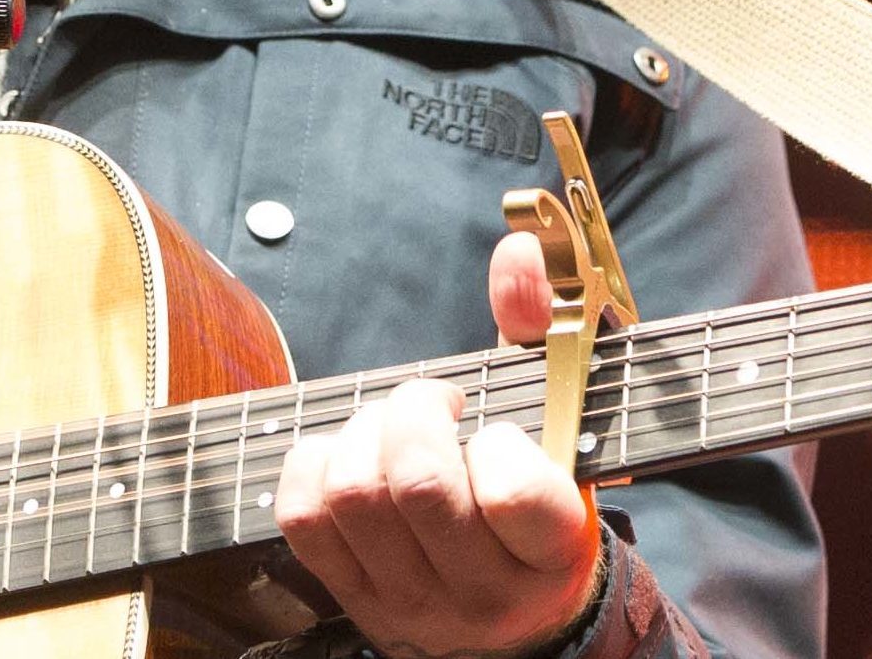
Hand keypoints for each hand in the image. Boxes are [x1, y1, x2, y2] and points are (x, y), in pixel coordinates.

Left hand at [273, 232, 602, 658]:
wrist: (520, 619)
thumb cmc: (543, 500)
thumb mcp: (568, 421)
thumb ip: (548, 328)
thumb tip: (516, 252)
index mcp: (551, 550)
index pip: (514, 493)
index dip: (496, 443)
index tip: (497, 433)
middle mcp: (481, 587)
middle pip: (417, 484)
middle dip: (412, 413)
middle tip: (431, 405)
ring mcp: (411, 598)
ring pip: (355, 495)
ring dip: (363, 433)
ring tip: (391, 428)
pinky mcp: (351, 593)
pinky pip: (303, 516)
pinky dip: (314, 462)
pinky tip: (349, 453)